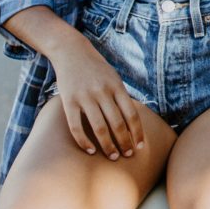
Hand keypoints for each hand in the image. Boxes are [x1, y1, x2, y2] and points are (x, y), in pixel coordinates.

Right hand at [48, 38, 146, 161]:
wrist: (71, 51)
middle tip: (127, 156)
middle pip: (117, 124)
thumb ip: (121, 97)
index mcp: (116, 86)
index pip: (132, 114)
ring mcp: (85, 97)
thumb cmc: (96, 68)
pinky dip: (84, 142)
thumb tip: (132, 121)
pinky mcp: (69, 101)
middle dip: (124, 143)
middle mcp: (102, 92)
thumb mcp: (114, 77)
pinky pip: (76, 127)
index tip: (140, 146)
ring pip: (99, 128)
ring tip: (113, 156)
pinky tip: (90, 151)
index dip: (137, 133)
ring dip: (108, 146)